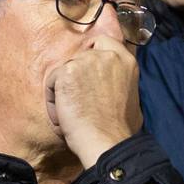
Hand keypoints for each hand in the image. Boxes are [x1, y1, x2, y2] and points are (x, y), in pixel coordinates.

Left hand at [45, 43, 141, 167]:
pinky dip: (53, 101)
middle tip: (78, 102)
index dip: (90, 54)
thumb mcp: (131, 96)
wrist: (106, 141)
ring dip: (63, 91)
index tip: (86, 73)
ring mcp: (87, 61)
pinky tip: (64, 117)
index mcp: (125, 60)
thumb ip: (120, 80)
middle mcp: (107, 55)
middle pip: (79, 57)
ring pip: (64, 70)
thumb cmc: (119, 129)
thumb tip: (112, 82)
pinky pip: (52, 82)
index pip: (102, 42)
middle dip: (75, 77)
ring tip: (71, 115)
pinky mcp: (67, 71)